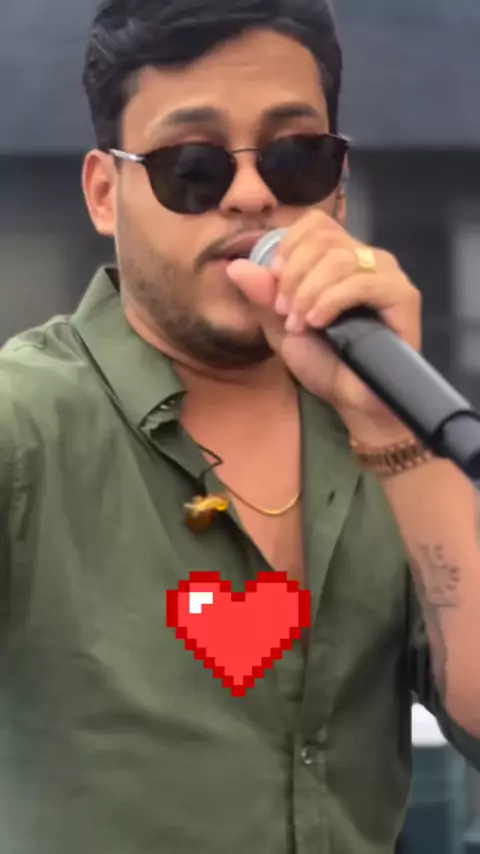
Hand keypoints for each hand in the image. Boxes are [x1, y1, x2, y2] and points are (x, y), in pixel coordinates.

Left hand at [227, 210, 421, 442]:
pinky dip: (332, 300)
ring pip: (340, 257)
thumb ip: (262, 296)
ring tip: (300, 324)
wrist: (351, 400)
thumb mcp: (281, 328)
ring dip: (309, 291)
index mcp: (339, 258)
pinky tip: (319, 322)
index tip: (274, 282)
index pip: (314, 224)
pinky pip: (363, 282)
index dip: (288, 247)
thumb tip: (236, 266)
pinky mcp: (403, 296)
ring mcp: (387, 275)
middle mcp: (366, 259)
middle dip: (293, 274)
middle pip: (323, 238)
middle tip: (284, 312)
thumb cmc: (322, 363)